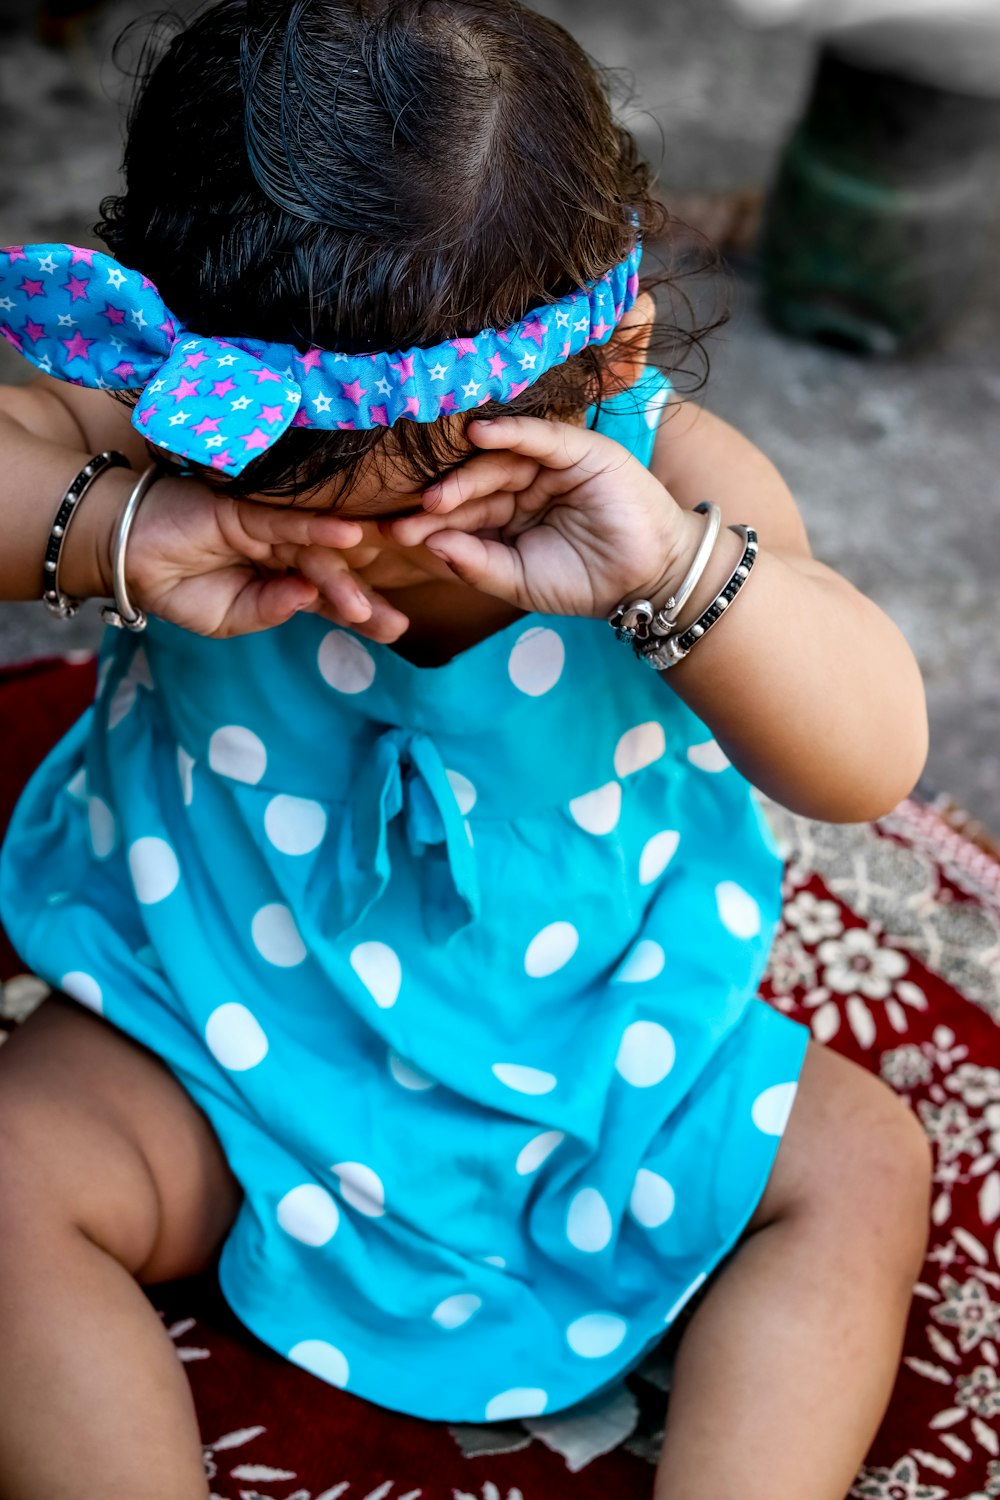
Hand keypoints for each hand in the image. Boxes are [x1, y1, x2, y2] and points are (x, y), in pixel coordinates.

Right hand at [110, 475, 410, 640]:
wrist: (127, 554)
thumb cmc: (176, 585)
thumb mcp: (227, 617)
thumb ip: (267, 611)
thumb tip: (304, 601)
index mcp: (286, 576)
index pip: (330, 596)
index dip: (361, 612)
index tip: (394, 630)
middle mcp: (286, 549)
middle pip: (334, 571)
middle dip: (365, 599)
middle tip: (395, 625)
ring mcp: (269, 526)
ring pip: (315, 550)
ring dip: (342, 576)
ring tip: (366, 607)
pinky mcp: (247, 507)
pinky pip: (288, 518)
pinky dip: (318, 527)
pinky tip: (349, 536)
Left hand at [386, 416, 694, 618]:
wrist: (645, 583)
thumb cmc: (582, 583)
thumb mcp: (516, 581)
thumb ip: (474, 564)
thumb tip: (430, 544)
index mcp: (507, 516)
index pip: (462, 514)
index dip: (428, 523)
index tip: (394, 535)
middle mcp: (524, 485)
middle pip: (473, 486)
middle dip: (439, 503)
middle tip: (406, 519)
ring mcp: (550, 465)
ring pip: (498, 462)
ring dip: (464, 476)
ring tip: (435, 495)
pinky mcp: (579, 450)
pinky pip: (538, 436)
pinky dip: (509, 432)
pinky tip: (476, 436)